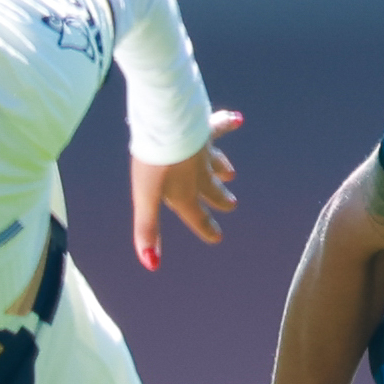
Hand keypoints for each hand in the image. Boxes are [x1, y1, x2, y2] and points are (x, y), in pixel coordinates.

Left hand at [132, 111, 246, 268]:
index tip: (217, 237)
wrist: (168, 123)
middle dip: (219, 200)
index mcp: (184, 193)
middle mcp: (198, 174)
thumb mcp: (145, 197)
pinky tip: (237, 119)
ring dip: (222, 168)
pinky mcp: (202, 128)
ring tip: (230, 173)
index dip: (205, 228)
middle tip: (231, 205)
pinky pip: (218, 126)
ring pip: (216, 163)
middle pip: (211, 190)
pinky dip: (227, 123)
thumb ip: (148, 229)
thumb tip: (152, 264)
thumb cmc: (155, 161)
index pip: (196, 216)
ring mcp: (203, 151)